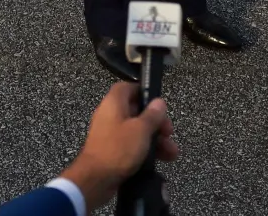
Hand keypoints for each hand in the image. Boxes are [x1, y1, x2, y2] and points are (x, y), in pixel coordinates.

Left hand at [58, 83, 178, 210]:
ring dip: (155, 140)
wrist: (95, 180)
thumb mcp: (140, 130)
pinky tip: (161, 160)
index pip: (128, 87)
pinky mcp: (112, 151)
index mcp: (113, 103)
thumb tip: (159, 102)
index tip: (159, 105)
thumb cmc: (118, 149)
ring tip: (172, 153)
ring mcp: (110, 134)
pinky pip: (131, 145)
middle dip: (156, 123)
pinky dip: (145, 150)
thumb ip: (152, 115)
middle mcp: (110, 115)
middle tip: (169, 133)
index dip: (144, 93)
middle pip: (136, 111)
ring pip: (136, 131)